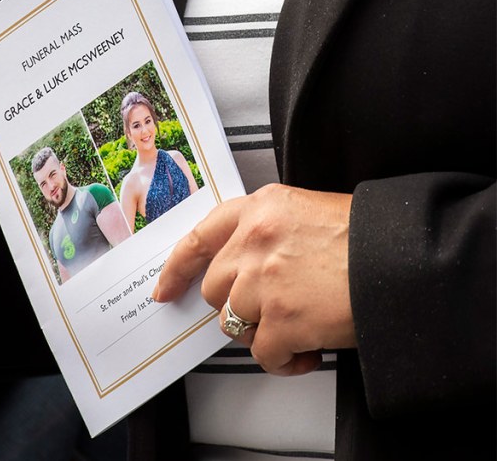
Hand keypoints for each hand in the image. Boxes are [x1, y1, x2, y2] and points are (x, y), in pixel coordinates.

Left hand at [154, 184, 355, 375]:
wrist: (405, 259)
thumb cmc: (368, 237)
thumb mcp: (309, 212)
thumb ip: (268, 231)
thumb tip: (244, 267)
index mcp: (261, 209)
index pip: (200, 237)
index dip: (178, 267)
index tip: (166, 287)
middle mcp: (254, 242)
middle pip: (215, 287)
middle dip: (236, 304)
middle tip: (267, 310)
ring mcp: (264, 283)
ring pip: (234, 322)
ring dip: (261, 332)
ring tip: (294, 328)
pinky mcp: (282, 321)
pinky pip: (264, 354)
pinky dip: (284, 361)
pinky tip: (307, 351)